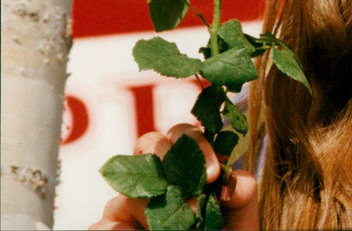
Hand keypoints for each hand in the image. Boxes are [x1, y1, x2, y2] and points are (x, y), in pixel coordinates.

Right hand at [89, 123, 258, 229]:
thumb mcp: (237, 218)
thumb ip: (240, 196)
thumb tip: (237, 182)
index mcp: (185, 163)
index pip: (183, 134)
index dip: (196, 144)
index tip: (213, 174)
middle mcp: (153, 174)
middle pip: (149, 142)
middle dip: (171, 163)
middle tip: (193, 201)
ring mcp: (126, 200)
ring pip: (130, 188)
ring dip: (155, 209)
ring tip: (177, 228)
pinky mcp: (108, 227)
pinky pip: (106, 225)